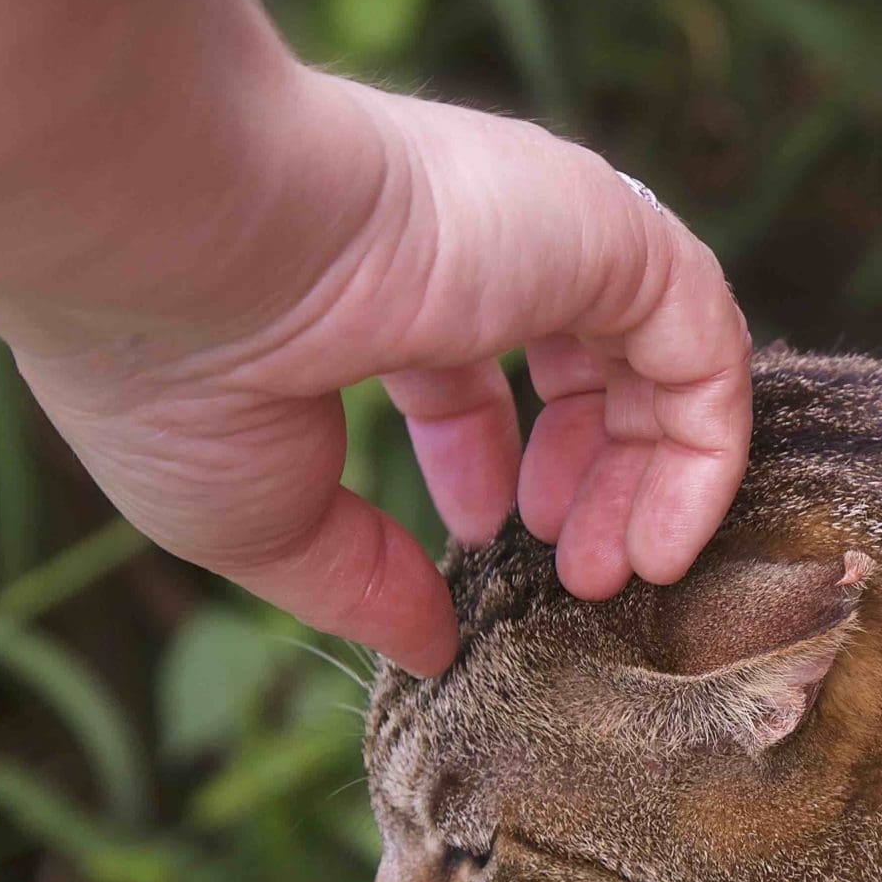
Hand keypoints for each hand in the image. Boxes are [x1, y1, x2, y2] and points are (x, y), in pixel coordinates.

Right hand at [0, 76, 751, 676]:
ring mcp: (545, 231)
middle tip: (579, 579)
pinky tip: (661, 544)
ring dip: (654, 479)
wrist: (174, 243)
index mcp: (372, 285)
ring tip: (620, 574)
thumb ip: (361, 583)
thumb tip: (429, 649)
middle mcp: (472, 246)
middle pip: (582, 368)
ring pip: (660, 358)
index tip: (476, 544)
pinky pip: (707, 347)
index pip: (464, 369)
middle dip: (591, 484)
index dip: (487, 468)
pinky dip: (707, 451)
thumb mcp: (263, 518)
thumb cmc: (175, 376)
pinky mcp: (608, 234)